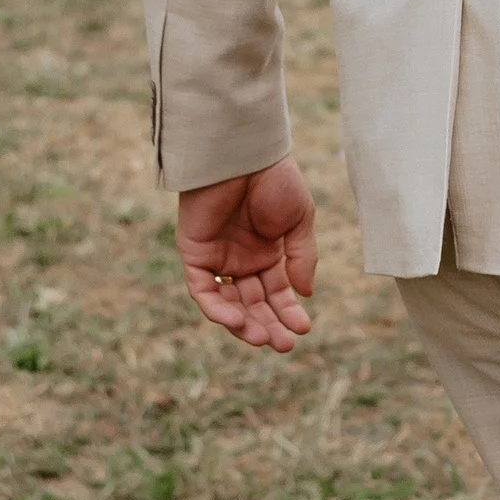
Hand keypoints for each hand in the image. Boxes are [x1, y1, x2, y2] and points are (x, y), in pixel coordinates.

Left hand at [177, 160, 318, 351]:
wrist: (244, 154)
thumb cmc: (274, 180)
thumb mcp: (299, 221)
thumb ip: (301, 258)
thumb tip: (305, 294)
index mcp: (268, 252)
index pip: (277, 292)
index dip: (289, 312)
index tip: (303, 329)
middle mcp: (241, 259)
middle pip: (253, 303)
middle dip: (268, 325)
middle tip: (284, 345)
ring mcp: (217, 258)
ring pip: (228, 302)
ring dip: (244, 323)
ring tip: (262, 339)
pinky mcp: (194, 253)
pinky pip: (203, 289)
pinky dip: (217, 308)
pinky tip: (238, 320)